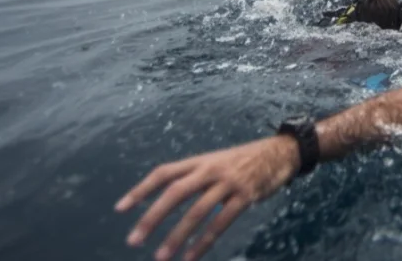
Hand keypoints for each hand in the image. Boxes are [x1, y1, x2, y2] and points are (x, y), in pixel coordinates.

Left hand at [115, 135, 300, 260]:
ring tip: (160, 256)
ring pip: (197, 212)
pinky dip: (204, 242)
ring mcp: (229, 182)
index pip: (163, 173)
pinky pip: (221, 222)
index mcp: (200, 160)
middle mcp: (211, 169)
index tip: (120, 209)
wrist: (281, 152)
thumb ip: (195, 177)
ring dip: (176, 236)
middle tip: (133, 240)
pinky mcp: (246, 195)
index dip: (141, 190)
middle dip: (151, 217)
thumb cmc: (244, 161)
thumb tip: (168, 197)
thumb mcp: (216, 162)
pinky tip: (191, 256)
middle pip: (175, 192)